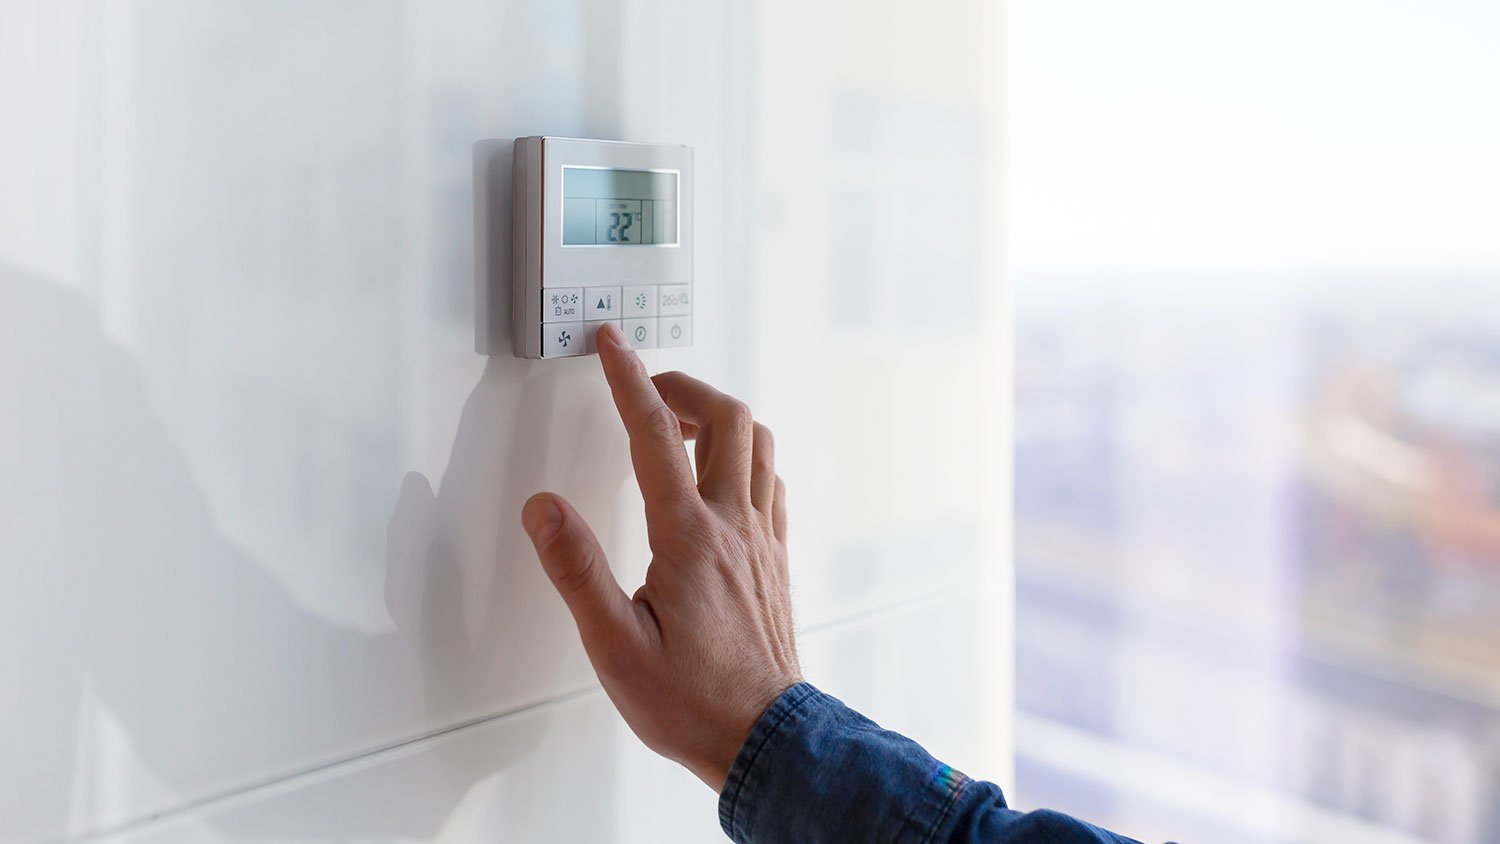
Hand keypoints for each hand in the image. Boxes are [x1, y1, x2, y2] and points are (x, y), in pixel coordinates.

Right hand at [520, 322, 801, 790]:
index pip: (654, 436)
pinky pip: (770, 482)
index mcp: (690, 538)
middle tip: (645, 384)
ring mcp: (762, 540)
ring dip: (720, 416)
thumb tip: (545, 509)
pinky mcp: (775, 559)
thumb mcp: (614, 645)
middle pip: (727, 419)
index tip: (611, 343)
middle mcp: (734, 526)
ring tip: (679, 421)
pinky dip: (745, 456)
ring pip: (759, 444)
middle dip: (684, 385)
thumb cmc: (693, 701)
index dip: (627, 380)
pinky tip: (721, 475)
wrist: (764, 738)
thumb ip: (578, 570)